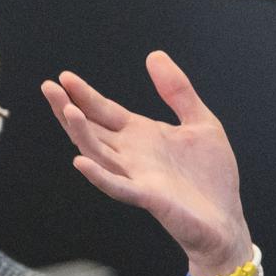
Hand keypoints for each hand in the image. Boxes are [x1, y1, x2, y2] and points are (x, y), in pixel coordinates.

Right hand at [40, 51, 250, 271]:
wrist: (226, 219)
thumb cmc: (211, 177)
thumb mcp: (201, 122)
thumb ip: (178, 91)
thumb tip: (154, 55)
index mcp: (142, 135)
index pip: (105, 111)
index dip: (85, 95)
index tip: (65, 77)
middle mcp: (132, 155)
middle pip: (92, 129)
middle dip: (69, 109)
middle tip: (49, 87)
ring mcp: (137, 176)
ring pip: (99, 154)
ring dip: (81, 134)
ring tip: (67, 111)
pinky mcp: (149, 197)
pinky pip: (118, 186)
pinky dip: (99, 176)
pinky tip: (81, 162)